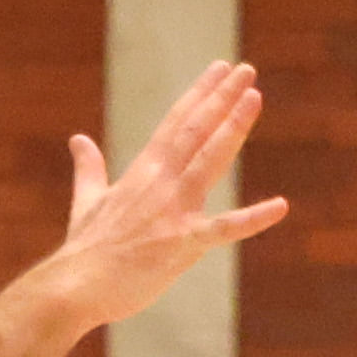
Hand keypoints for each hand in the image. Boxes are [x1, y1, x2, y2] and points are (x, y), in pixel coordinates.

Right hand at [34, 62, 291, 330]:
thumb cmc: (84, 250)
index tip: (220, 69)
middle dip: (222, 98)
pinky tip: (281, 206)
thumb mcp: (86, 200)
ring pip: (209, 160)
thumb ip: (89, 168)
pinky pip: (224, 229)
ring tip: (255, 97)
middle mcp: (160, 182)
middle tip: (247, 70)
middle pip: (196, 130)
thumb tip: (78, 139)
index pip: (176, 122)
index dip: (200, 94)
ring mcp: (173, 211)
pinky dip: (253, 219)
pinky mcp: (182, 244)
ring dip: (233, 127)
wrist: (76, 286)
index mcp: (142, 171)